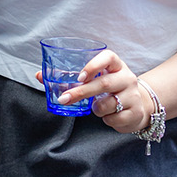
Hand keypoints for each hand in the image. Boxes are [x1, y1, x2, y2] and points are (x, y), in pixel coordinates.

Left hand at [36, 48, 154, 133]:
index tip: (79, 76)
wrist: (137, 106)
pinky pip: (114, 118)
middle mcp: (127, 77)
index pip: (108, 57)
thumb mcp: (94, 80)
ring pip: (108, 103)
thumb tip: (39, 76)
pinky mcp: (136, 111)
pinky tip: (108, 115)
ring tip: (95, 107)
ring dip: (96, 109)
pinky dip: (106, 120)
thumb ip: (68, 78)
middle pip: (105, 83)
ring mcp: (133, 94)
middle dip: (81, 92)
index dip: (93, 65)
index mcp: (116, 65)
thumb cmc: (109, 90)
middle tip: (64, 98)